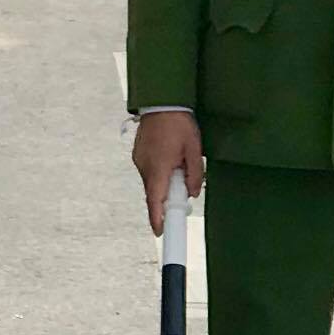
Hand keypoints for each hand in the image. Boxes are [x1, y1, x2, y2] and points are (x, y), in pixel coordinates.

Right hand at [130, 111, 204, 235]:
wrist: (161, 102)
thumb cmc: (179, 123)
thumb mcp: (194, 149)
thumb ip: (194, 174)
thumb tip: (192, 193)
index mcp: (158, 167)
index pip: (155, 199)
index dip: (157, 218)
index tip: (161, 232)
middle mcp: (145, 167)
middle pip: (155, 192)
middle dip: (169, 196)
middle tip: (184, 187)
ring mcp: (139, 161)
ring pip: (153, 182)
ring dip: (166, 182)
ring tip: (179, 162)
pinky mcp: (138, 155)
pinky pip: (150, 172)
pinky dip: (160, 173)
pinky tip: (171, 158)